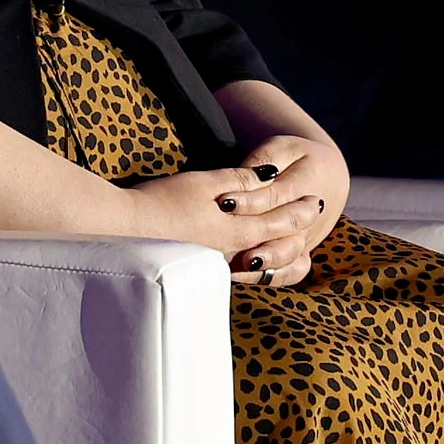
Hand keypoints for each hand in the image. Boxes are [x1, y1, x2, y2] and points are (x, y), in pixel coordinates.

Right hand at [125, 157, 326, 287]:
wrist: (126, 229)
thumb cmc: (162, 202)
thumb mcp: (203, 183)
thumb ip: (238, 180)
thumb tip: (269, 175)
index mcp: (236, 228)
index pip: (279, 220)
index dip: (299, 210)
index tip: (317, 202)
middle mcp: (232, 249)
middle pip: (274, 241)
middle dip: (297, 228)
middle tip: (314, 217)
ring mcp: (216, 261)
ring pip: (261, 257)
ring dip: (283, 250)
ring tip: (298, 245)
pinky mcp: (200, 264)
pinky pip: (240, 268)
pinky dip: (259, 265)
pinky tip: (256, 261)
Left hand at [216, 135, 347, 286]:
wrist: (328, 174)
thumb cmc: (297, 157)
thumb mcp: (283, 148)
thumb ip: (264, 161)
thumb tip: (245, 178)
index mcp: (307, 184)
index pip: (276, 196)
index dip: (250, 201)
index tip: (224, 202)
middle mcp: (311, 217)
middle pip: (288, 235)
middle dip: (262, 244)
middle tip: (233, 245)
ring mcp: (307, 237)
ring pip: (291, 258)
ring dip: (267, 264)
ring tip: (240, 265)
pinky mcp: (302, 250)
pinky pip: (292, 270)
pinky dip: (272, 275)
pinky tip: (244, 274)